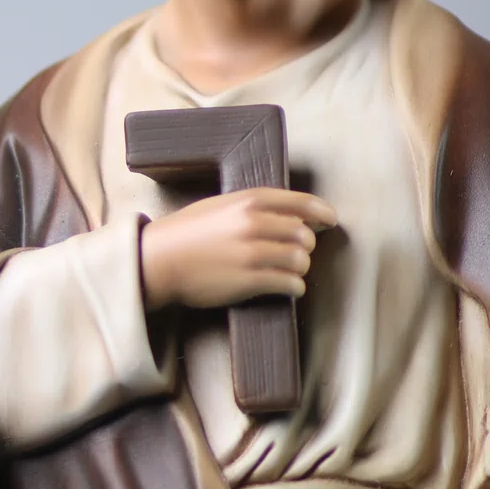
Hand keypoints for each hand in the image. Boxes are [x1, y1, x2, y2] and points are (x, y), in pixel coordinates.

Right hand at [139, 188, 336, 311]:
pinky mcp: (251, 280)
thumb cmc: (186, 233)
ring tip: (290, 272)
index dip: (322, 212)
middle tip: (296, 252)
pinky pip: (291, 283)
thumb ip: (253, 207)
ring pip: (301, 260)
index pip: (302, 203)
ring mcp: (254, 253)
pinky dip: (295, 287)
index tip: (329, 220)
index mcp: (249, 200)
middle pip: (304, 234)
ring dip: (300, 268)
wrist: (159, 261)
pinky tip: (288, 287)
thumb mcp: (220, 206)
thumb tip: (290, 216)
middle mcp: (255, 223)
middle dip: (305, 245)